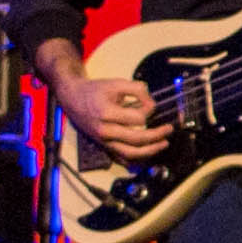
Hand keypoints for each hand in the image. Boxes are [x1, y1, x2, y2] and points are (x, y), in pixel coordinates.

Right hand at [50, 67, 167, 160]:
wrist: (73, 99)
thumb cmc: (95, 91)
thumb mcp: (116, 83)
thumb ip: (137, 89)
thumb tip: (152, 104)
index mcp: (107, 113)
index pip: (137, 118)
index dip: (149, 110)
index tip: (151, 104)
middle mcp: (104, 131)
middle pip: (136, 139)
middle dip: (156, 135)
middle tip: (168, 130)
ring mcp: (104, 141)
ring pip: (130, 153)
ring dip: (150, 151)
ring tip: (163, 144)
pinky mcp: (104, 146)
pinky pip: (121, 158)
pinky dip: (136, 160)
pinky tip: (148, 154)